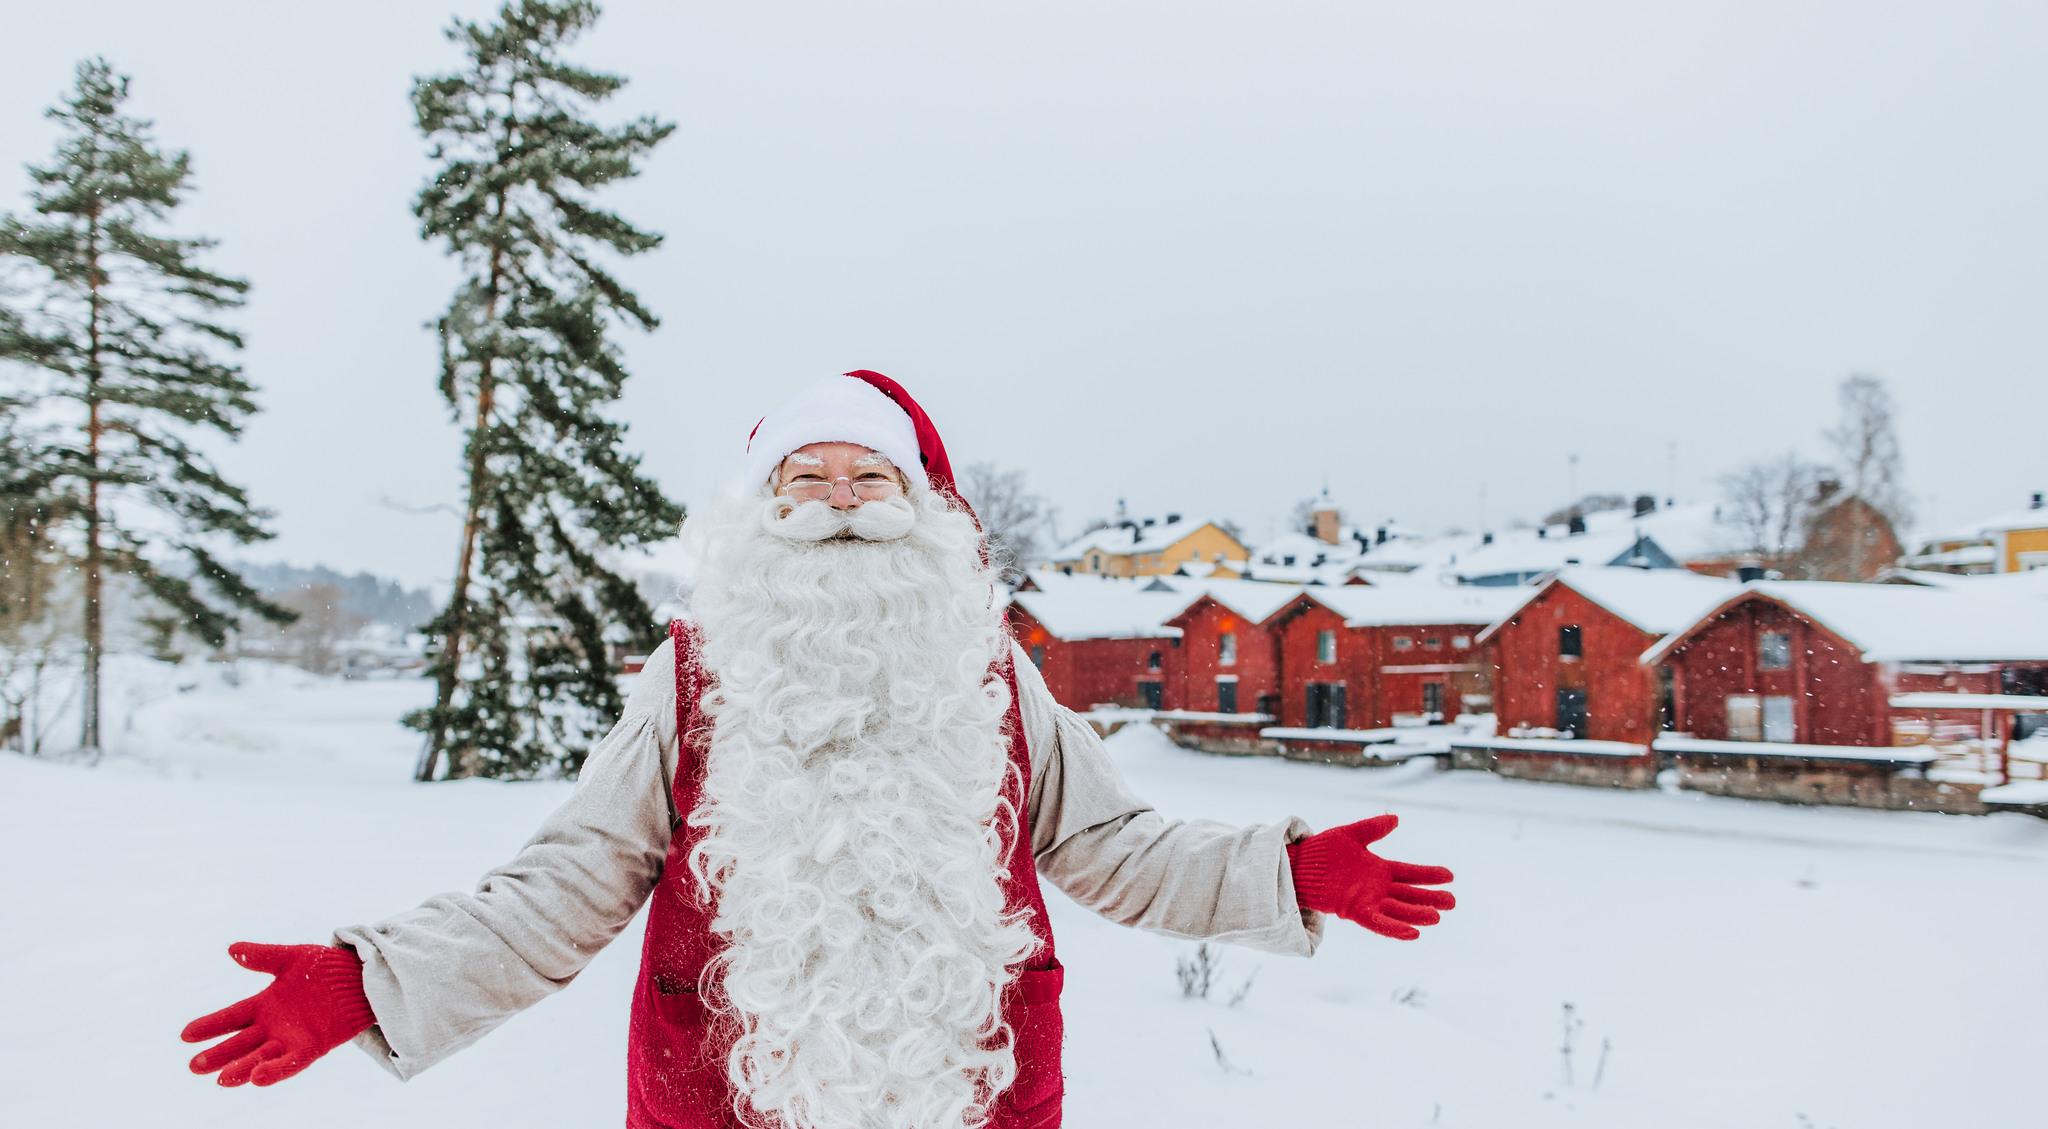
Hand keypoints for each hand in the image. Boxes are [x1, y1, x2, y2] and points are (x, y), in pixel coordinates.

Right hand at [181, 942, 375, 1085]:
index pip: (231, 1017)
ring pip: (261, 1058)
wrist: (360, 976)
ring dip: (242, 1069)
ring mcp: (292, 1038)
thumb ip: (263, 956)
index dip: (210, 1026)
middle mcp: (274, 1026)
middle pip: (240, 1044)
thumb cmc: (324, 968)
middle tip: (195, 1066)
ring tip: (222, 1079)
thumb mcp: (291, 958)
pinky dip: (275, 1070)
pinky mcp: (313, 1046)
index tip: (185, 1035)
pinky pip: (292, 1062)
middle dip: (219, 1055)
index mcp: (264, 1005)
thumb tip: (232, 949)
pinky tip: (257, 1078)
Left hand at [1285, 814, 1455, 940]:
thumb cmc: (1323, 850)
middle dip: (1431, 899)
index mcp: (1379, 870)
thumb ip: (1373, 828)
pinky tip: (1413, 933)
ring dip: (1417, 915)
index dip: (1429, 875)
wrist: (1299, 864)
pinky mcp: (1354, 911)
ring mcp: (1367, 900)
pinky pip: (1378, 922)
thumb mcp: (1351, 834)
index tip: (1450, 876)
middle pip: (1410, 895)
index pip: (1410, 873)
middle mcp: (1377, 888)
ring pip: (1398, 911)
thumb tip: (1395, 818)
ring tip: (1436, 917)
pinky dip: (1395, 928)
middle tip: (1453, 902)